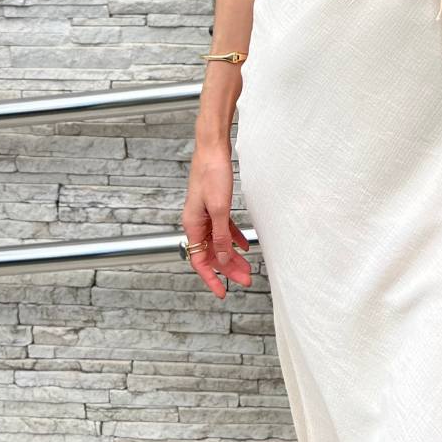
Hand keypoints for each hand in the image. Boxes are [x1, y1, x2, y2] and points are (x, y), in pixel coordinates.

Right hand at [182, 137, 252, 298]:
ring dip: (233, 256)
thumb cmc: (212, 173)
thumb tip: (224, 259)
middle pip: (212, 253)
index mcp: (193, 225)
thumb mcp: (220, 209)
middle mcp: (196, 222)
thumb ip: (222, 235)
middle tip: (246, 280)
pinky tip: (245, 245)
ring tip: (248, 267)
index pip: (200, 261)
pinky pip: (223, 228)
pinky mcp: (214, 205)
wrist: (212, 148)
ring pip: (219, 242)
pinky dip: (234, 238)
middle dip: (228, 269)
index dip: (211, 278)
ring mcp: (205, 214)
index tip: (223, 292)